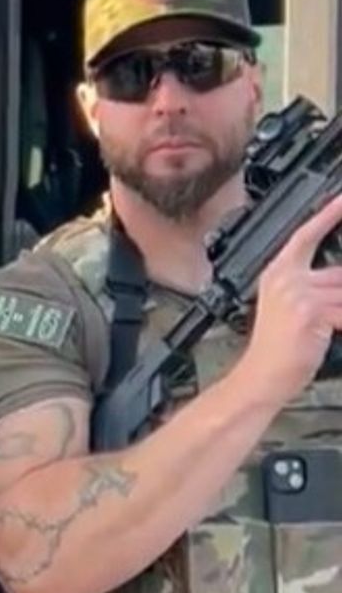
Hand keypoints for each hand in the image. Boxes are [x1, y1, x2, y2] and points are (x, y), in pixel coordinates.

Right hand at [238, 192, 341, 404]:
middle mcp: (285, 279)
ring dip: (340, 313)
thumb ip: (318, 290)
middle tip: (324, 312)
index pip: (306, 234)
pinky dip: (341, 324)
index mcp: (276, 274)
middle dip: (339, 292)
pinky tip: (332, 332)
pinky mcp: (310, 311)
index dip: (329, 213)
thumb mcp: (292, 312)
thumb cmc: (275, 352)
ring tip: (328, 324)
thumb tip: (340, 283)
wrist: (260, 379)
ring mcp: (297, 294)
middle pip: (338, 271)